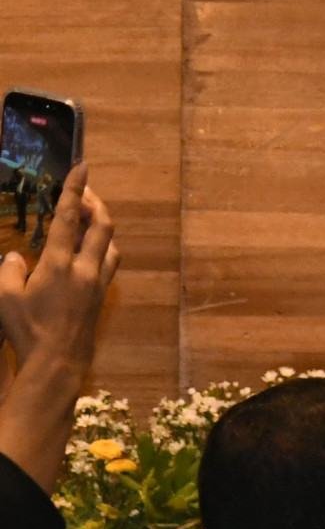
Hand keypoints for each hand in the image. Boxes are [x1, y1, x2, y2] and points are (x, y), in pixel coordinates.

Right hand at [0, 164, 115, 366]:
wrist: (58, 361)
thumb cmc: (27, 330)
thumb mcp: (5, 299)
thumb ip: (8, 273)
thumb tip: (14, 257)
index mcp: (60, 263)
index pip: (70, 217)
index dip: (76, 189)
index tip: (82, 167)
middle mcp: (85, 268)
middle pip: (102, 225)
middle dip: (96, 204)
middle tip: (86, 192)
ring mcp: (98, 282)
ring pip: (111, 244)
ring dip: (103, 227)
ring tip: (92, 219)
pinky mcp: (102, 296)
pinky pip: (109, 264)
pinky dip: (103, 249)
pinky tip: (93, 254)